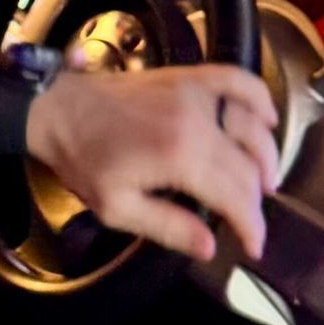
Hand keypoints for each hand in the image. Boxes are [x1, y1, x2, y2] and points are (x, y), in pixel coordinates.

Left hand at [23, 62, 278, 264]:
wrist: (57, 109)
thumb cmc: (83, 159)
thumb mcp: (117, 207)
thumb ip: (168, 227)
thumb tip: (211, 247)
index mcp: (180, 156)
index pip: (237, 196)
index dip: (252, 225)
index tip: (254, 246)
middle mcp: (197, 121)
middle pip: (248, 165)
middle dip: (256, 200)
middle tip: (249, 219)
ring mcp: (195, 93)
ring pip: (253, 126)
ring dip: (266, 156)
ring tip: (263, 182)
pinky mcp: (188, 77)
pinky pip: (237, 79)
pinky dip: (259, 97)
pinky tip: (266, 118)